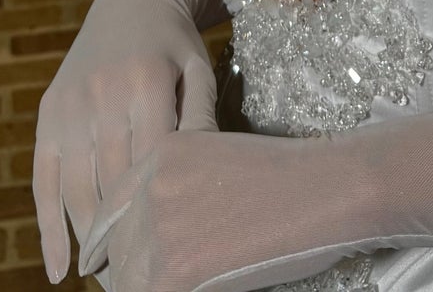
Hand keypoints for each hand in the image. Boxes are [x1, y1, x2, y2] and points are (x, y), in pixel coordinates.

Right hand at [33, 0, 219, 283]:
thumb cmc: (176, 44)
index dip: (156, 216)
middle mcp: (103, 97)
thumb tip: (205, 178)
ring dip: (88, 242)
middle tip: (140, 283)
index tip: (168, 260)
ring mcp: (70, 106)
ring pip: (75, 191)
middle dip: (124, 239)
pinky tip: (59, 269)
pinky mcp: (48, 113)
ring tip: (108, 280)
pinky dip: (47, 228)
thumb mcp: (198, 70)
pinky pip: (41, 181)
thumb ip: (201, 119)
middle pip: (111, 186)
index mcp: (146, 85)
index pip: (151, 167)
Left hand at [78, 129, 371, 291]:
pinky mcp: (176, 269)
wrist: (325, 188)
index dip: (109, 239)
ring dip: (141, 284)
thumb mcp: (217, 155)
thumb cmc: (287, 174)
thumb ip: (179, 180)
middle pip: (115, 244)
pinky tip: (194, 286)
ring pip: (127, 276)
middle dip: (123, 267)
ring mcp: (161, 227)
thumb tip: (156, 223)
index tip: (107, 258)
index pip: (111, 207)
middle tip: (136, 280)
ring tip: (161, 286)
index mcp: (161, 152)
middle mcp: (152, 185)